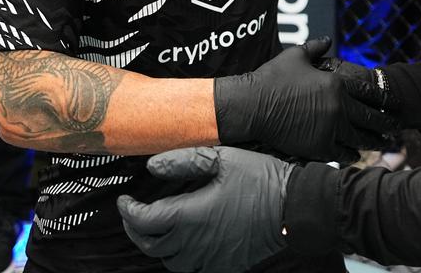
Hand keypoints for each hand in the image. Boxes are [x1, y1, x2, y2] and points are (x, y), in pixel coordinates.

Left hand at [118, 146, 289, 272]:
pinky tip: (183, 243)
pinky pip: (191, 269)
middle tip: (132, 213)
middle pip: (151, 244)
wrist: (295, 207)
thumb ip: (183, 161)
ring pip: (168, 261)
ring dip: (156, 245)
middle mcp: (196, 243)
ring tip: (155, 227)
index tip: (125, 199)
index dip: (128, 211)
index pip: (144, 220)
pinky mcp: (225, 265)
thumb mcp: (222, 159)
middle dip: (135, 229)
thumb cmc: (261, 180)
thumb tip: (152, 167)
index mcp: (192, 215)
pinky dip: (178, 258)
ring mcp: (211, 258)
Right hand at [214, 37, 397, 162]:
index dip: (386, 98)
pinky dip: (352, 154)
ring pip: (361, 139)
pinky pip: (343, 154)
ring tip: (383, 144)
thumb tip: (327, 39)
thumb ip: (316, 47)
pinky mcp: (319, 147)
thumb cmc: (272, 78)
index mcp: (337, 85)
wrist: (252, 106)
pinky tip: (356, 155)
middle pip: (372, 119)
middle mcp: (339, 108)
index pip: (371, 92)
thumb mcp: (296, 56)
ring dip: (374, 142)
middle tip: (397, 127)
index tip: (395, 103)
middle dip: (387, 123)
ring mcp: (330, 130)